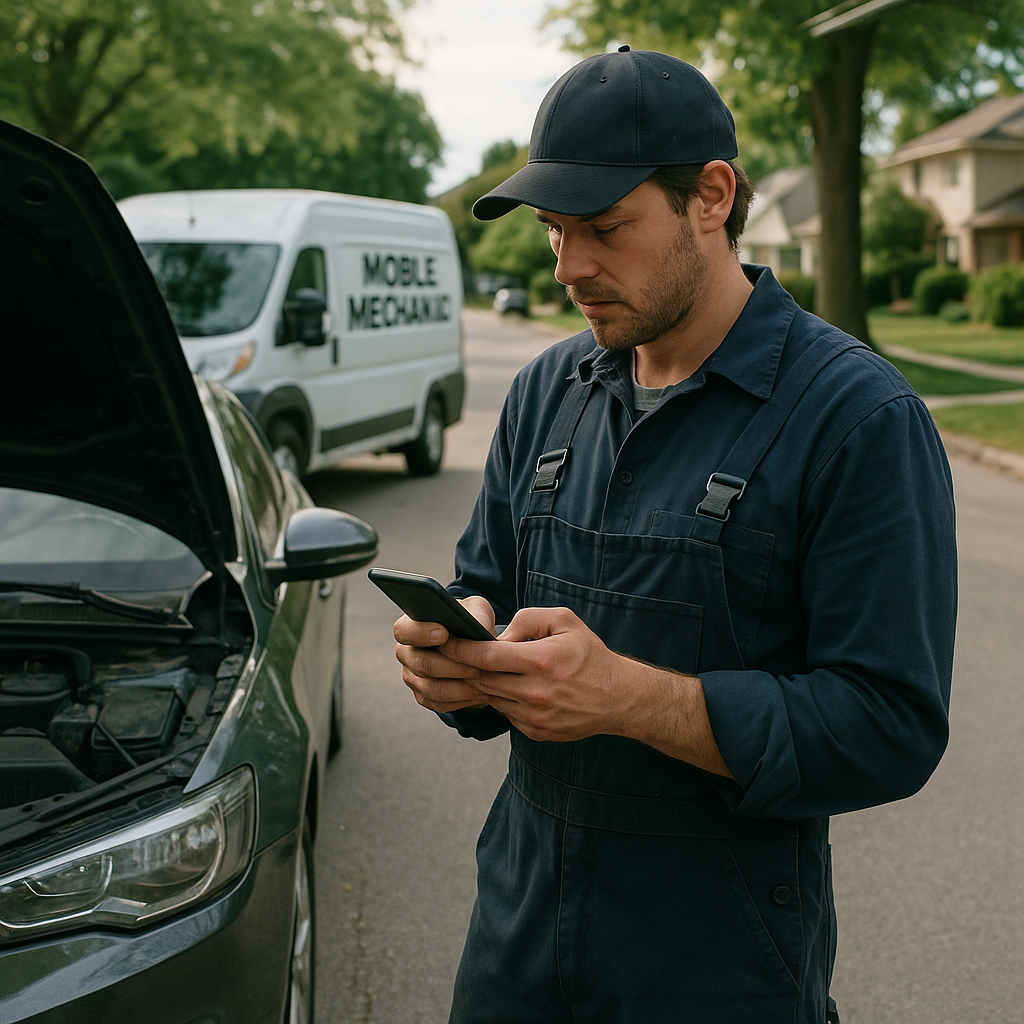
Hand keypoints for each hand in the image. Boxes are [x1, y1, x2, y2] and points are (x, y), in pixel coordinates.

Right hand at [394, 595, 495, 712]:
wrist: (474, 648)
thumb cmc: (471, 621)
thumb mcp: (478, 610)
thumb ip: (477, 613)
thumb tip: (479, 626)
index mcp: (411, 626)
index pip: (403, 631)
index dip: (421, 634)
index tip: (444, 634)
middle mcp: (406, 653)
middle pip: (422, 664)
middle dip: (453, 666)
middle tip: (478, 666)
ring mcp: (412, 677)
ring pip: (433, 688)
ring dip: (461, 686)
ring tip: (483, 681)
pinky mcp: (423, 696)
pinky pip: (439, 703)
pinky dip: (461, 699)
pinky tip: (480, 693)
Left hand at [443, 605, 733, 776]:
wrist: (619, 698)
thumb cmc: (589, 654)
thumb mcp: (564, 621)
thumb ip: (527, 620)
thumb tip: (497, 635)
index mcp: (541, 661)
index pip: (486, 656)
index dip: (459, 648)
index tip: (442, 639)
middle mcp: (535, 692)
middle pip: (480, 680)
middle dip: (458, 666)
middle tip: (438, 654)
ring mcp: (534, 717)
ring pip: (489, 698)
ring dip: (476, 683)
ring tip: (466, 667)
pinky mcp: (535, 733)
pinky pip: (504, 713)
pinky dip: (497, 698)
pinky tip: (499, 686)